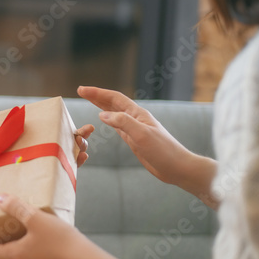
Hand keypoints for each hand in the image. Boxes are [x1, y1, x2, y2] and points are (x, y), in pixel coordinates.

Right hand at [77, 85, 214, 200]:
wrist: (177, 167)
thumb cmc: (163, 151)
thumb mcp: (142, 135)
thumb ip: (123, 123)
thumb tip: (102, 114)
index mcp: (138, 114)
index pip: (114, 98)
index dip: (97, 93)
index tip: (82, 90)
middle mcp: (135, 118)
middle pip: (113, 102)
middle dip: (97, 96)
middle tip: (81, 91)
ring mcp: (135, 128)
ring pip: (114, 112)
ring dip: (101, 105)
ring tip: (88, 100)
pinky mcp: (134, 139)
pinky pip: (117, 125)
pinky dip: (107, 119)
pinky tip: (103, 118)